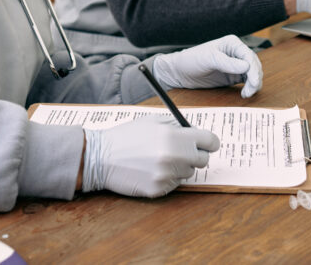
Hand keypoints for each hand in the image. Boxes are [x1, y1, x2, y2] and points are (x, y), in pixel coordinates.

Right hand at [82, 117, 219, 196]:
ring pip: (188, 173)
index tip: (207, 143)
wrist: (101, 157)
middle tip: (181, 151)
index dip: (209, 141)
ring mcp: (167, 175)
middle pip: (203, 159)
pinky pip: (174, 184)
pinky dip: (168, 178)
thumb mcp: (152, 121)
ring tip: (159, 159)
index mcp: (174, 136)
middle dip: (195, 154)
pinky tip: (152, 170)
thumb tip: (195, 131)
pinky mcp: (159, 190)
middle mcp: (174, 157)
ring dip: (180, 167)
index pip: (209, 141)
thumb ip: (177, 125)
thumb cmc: (126, 137)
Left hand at [153, 35, 262, 97]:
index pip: (248, 55)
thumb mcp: (208, 59)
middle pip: (254, 65)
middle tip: (250, 90)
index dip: (253, 69)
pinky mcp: (232, 76)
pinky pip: (246, 81)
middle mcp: (235, 53)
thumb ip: (226, 62)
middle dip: (255, 77)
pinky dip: (249, 87)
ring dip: (253, 84)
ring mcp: (235, 65)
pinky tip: (244, 93)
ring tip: (246, 93)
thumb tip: (246, 66)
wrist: (180, 72)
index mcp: (231, 43)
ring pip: (252, 73)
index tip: (253, 81)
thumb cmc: (191, 60)